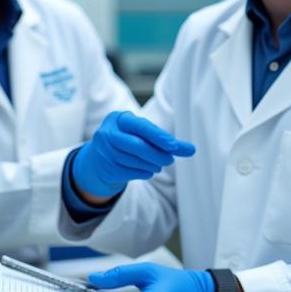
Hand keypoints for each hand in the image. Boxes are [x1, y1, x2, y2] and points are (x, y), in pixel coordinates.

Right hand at [72, 111, 194, 198]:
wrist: (99, 161)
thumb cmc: (128, 142)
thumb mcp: (143, 135)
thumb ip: (166, 142)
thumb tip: (192, 150)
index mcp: (118, 118)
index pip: (141, 126)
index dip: (158, 136)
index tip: (173, 145)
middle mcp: (108, 133)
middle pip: (137, 145)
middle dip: (157, 154)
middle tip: (171, 160)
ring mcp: (104, 151)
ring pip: (134, 160)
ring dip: (152, 165)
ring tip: (158, 165)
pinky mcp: (105, 167)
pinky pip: (129, 172)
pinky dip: (143, 173)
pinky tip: (148, 171)